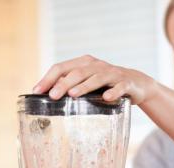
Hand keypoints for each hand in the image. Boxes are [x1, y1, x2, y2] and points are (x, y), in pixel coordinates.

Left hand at [32, 55, 158, 104]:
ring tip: (72, 95)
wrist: (136, 84)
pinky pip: (119, 87)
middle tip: (52, 96)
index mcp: (84, 63)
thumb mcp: (87, 83)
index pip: (62, 67)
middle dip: (63, 84)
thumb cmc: (106, 85)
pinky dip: (113, 92)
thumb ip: (70, 86)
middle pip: (77, 72)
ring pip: (96, 78)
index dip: (48, 78)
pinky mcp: (126, 83)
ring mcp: (112, 73)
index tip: (37, 91)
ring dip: (84, 86)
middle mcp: (97, 66)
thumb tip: (47, 96)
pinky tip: (106, 98)